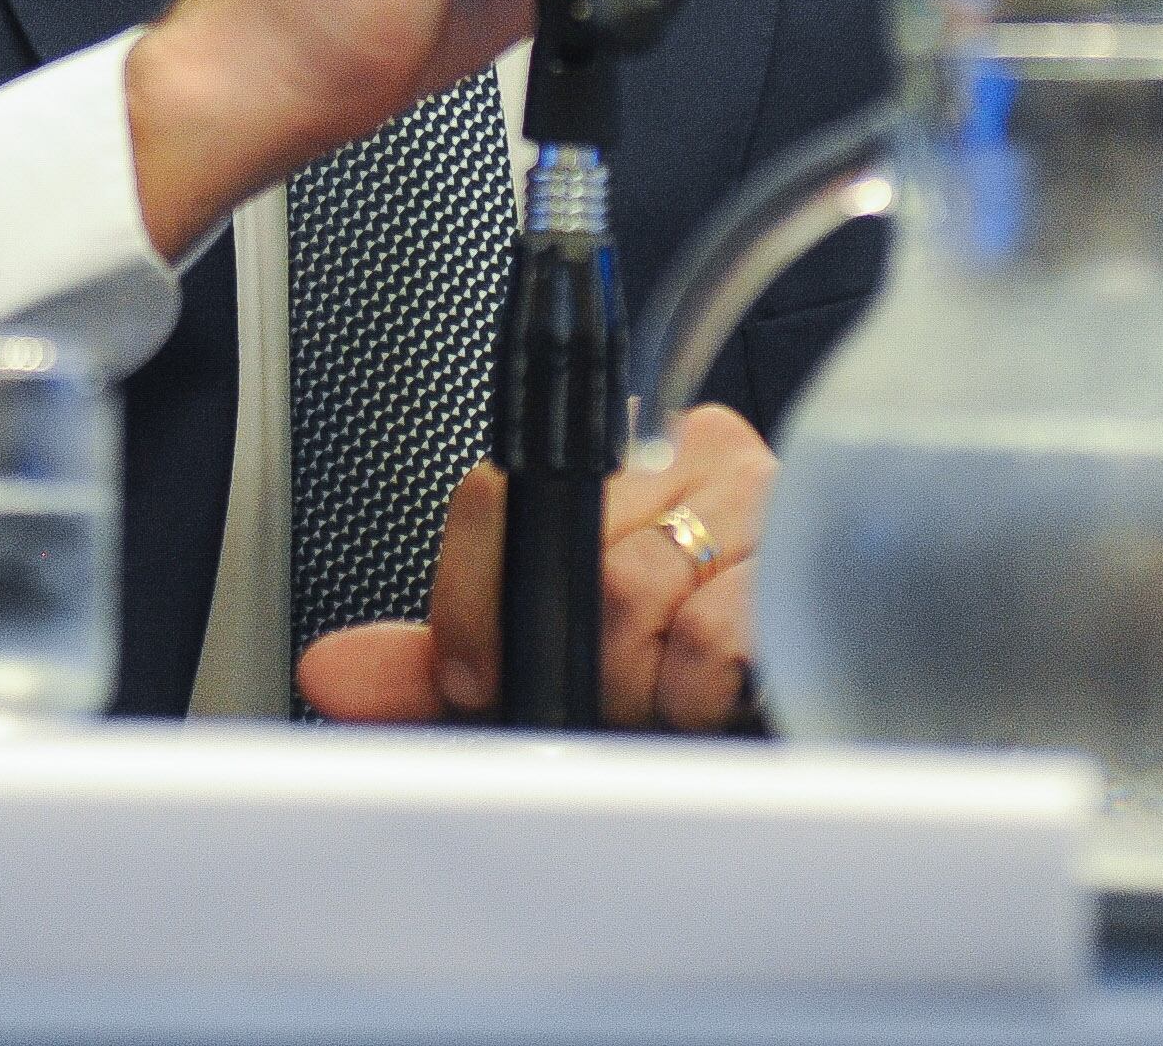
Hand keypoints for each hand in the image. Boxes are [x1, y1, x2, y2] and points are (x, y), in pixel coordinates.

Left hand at [297, 402, 779, 731]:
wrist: (830, 708)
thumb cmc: (676, 682)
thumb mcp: (544, 670)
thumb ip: (432, 670)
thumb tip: (332, 670)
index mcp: (614, 462)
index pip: (501, 488)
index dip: (472, 599)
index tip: (470, 679)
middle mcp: (690, 456)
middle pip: (565, 549)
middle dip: (567, 666)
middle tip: (598, 705)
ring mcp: (758, 499)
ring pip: (632, 594)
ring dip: (634, 691)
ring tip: (664, 705)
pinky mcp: (809, 559)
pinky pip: (712, 637)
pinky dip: (694, 697)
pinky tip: (714, 700)